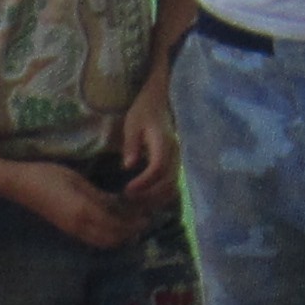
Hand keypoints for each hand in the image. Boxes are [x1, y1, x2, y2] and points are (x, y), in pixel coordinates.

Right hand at [14, 159, 144, 248]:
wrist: (20, 185)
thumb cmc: (47, 175)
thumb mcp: (78, 180)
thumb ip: (98, 195)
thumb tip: (120, 204)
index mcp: (84, 211)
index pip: (116, 225)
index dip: (134, 223)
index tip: (148, 215)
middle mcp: (80, 227)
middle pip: (112, 239)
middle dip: (129, 233)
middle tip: (143, 221)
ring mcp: (73, 231)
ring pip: (102, 242)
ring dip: (119, 237)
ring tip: (131, 225)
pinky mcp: (68, 230)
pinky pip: (93, 239)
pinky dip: (107, 235)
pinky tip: (112, 224)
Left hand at [118, 85, 181, 202]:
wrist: (160, 102)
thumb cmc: (144, 112)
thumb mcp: (132, 124)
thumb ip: (131, 145)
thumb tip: (128, 166)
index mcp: (164, 142)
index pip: (158, 168)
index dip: (144, 182)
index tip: (127, 189)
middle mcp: (176, 154)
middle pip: (167, 182)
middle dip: (147, 195)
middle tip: (127, 199)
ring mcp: (178, 161)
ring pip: (172, 188)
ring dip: (154, 199)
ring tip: (134, 202)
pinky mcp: (176, 166)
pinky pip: (172, 187)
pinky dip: (159, 197)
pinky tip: (143, 199)